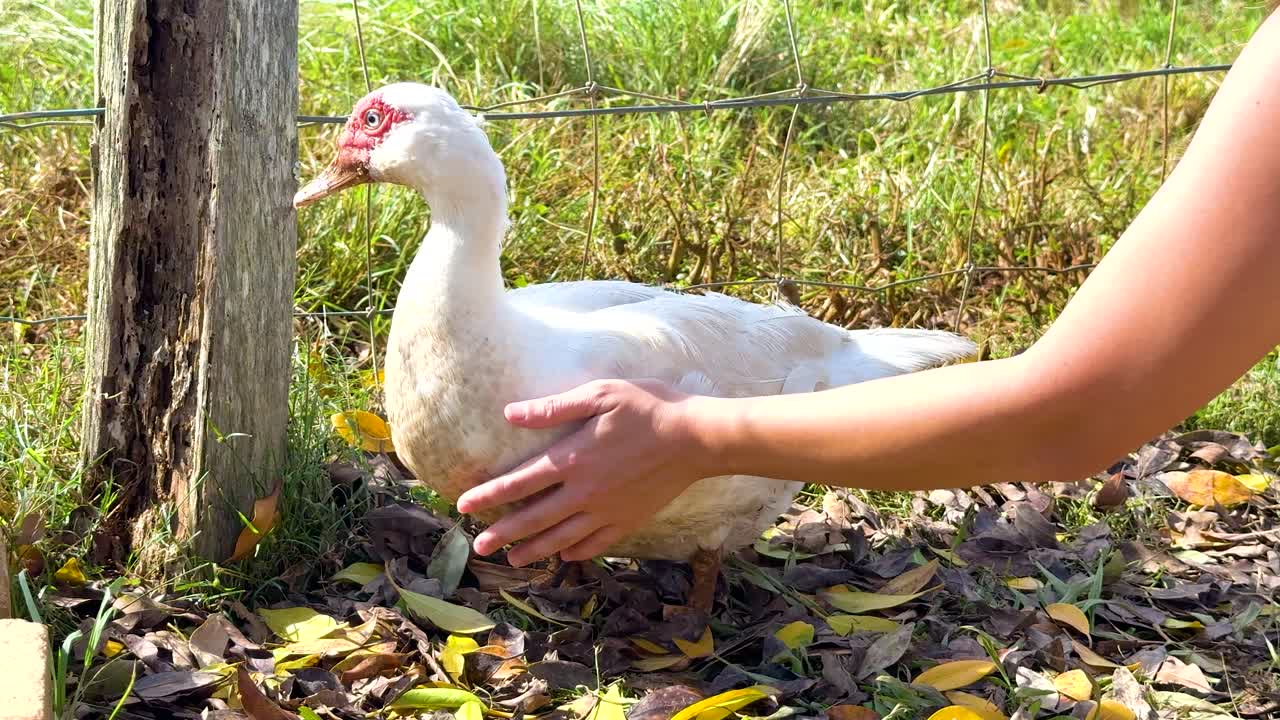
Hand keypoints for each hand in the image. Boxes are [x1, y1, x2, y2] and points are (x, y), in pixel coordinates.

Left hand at [456, 379, 717, 566]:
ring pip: (561, 538)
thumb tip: (511, 413)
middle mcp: (585, 492)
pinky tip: (564, 556)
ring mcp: (607, 510)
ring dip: (533, 549)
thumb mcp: (600, 393)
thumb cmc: (649, 406)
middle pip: (534, 519)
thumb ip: (554, 408)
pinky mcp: (629, 519)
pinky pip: (596, 543)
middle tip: (479, 547)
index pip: (519, 482)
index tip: (463, 506)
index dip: (489, 495)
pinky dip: (576, 552)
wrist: (697, 438)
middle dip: (503, 534)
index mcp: (573, 459)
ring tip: (512, 560)